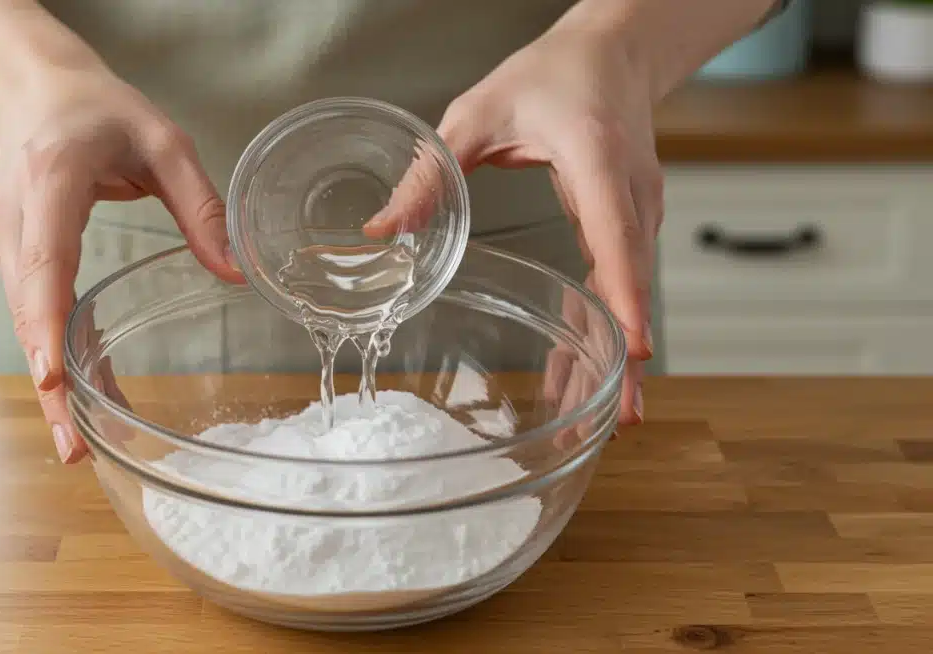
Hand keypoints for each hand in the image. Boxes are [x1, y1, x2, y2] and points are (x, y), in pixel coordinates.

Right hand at [0, 65, 242, 463]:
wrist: (29, 88)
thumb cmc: (95, 109)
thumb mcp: (163, 141)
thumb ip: (201, 205)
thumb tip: (236, 272)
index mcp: (52, 181)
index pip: (45, 262)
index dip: (46, 324)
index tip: (51, 379)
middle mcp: (16, 220)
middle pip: (27, 313)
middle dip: (48, 384)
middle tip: (75, 447)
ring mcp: (5, 241)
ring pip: (25, 323)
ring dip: (49, 384)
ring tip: (78, 444)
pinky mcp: (11, 256)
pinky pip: (32, 314)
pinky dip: (53, 356)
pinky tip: (80, 397)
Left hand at [367, 31, 659, 425]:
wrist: (614, 51)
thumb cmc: (553, 75)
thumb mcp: (478, 113)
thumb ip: (431, 172)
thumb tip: (381, 229)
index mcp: (596, 158)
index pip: (616, 233)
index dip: (625, 293)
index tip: (633, 348)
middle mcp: (631, 190)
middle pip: (633, 280)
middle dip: (628, 350)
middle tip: (620, 416)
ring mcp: (641, 208)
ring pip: (632, 288)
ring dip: (620, 350)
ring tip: (607, 415)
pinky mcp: (633, 220)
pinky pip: (623, 278)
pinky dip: (611, 324)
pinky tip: (592, 367)